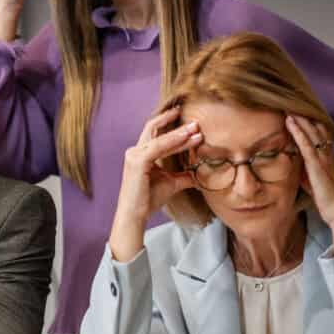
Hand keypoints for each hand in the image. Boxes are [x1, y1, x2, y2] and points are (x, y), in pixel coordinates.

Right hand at [109, 107, 201, 262]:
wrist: (135, 214)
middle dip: (173, 120)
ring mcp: (134, 155)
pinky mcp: (137, 161)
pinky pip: (159, 147)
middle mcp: (135, 151)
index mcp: (140, 154)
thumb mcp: (171, 183)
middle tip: (194, 119)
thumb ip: (183, 175)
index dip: (170, 124)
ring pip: (160, 137)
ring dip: (179, 132)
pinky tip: (188, 138)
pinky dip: (174, 141)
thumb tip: (199, 173)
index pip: (155, 133)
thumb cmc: (148, 199)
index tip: (188, 119)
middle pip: (153, 128)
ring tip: (196, 128)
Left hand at [286, 115, 333, 253]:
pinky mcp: (317, 166)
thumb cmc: (326, 198)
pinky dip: (298, 132)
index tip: (298, 109)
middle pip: (316, 128)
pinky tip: (290, 122)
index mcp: (326, 157)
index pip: (318, 133)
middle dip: (304, 115)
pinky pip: (306, 145)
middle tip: (290, 101)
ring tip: (287, 105)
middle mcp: (326, 154)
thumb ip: (304, 169)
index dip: (310, 121)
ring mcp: (322, 159)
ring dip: (299, 118)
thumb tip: (292, 162)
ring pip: (311, 133)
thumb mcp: (312, 180)